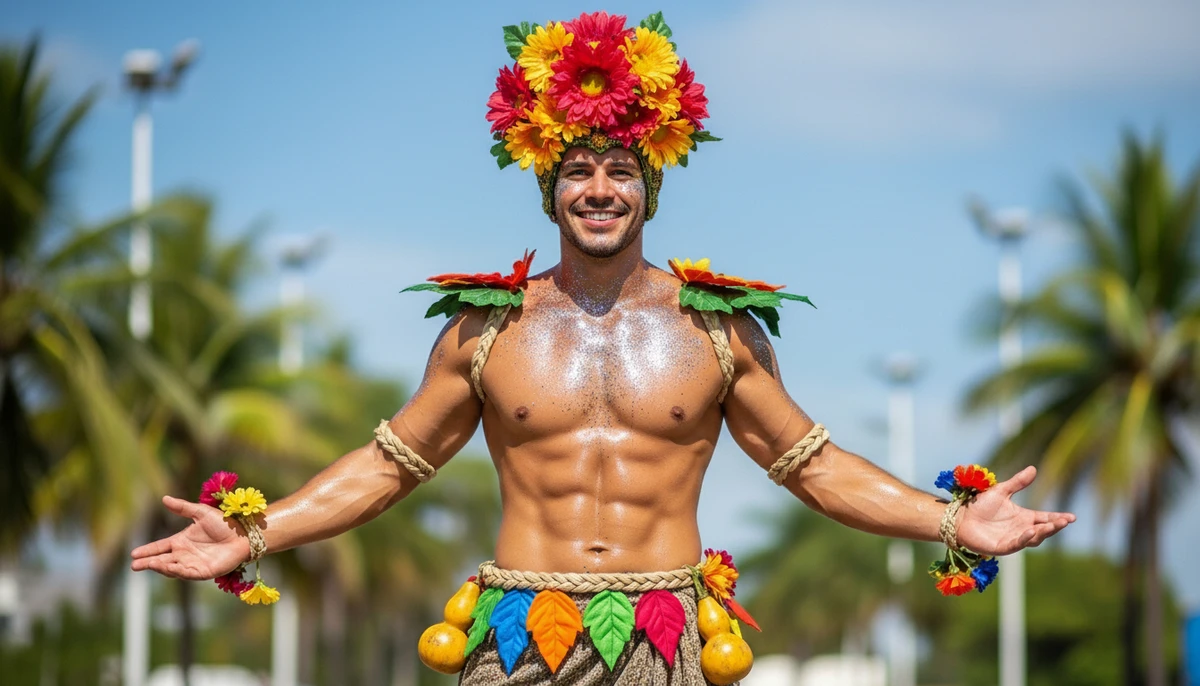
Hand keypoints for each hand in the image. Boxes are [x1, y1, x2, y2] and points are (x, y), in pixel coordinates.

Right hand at [130, 496, 249, 579]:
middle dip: (148, 563)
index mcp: (182, 541)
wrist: (244, 534)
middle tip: (134, 565)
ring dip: (160, 567)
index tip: (134, 553)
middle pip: (162, 560)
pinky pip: (186, 573)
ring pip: (172, 568)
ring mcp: (193, 564)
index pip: (160, 547)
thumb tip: (164, 498)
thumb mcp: (201, 512)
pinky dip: (176, 571)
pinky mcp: (203, 572)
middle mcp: (185, 554)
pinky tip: (167, 568)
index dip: (148, 550)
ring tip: (148, 564)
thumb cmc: (224, 522)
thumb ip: (182, 507)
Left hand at [955, 466, 1075, 556]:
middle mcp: (1021, 530)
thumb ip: (1018, 482)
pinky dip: (1024, 538)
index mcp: (1024, 517)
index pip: (1045, 518)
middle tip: (1066, 520)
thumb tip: (1033, 468)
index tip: (1072, 517)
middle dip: (1055, 526)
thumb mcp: (1002, 491)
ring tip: (1054, 525)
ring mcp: (1012, 539)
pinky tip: (1031, 531)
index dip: (1058, 518)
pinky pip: (1016, 544)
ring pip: (1033, 539)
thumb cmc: (979, 505)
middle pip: (1043, 530)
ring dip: (1043, 532)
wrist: (960, 517)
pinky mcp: (1001, 547)